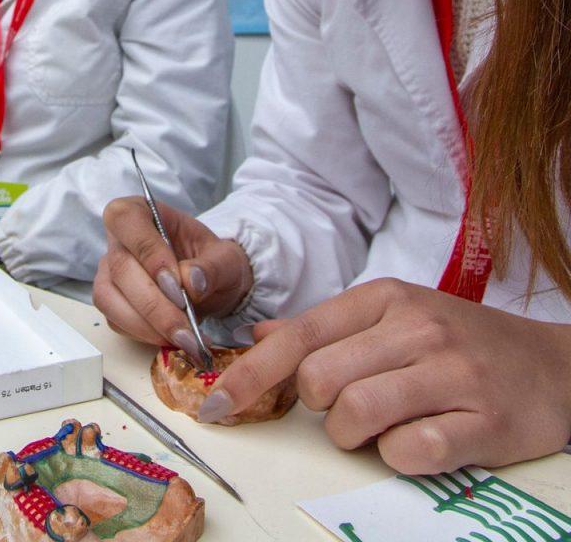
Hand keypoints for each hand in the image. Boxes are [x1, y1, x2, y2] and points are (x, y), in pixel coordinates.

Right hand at [93, 196, 252, 365]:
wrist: (212, 285)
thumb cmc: (214, 261)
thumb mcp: (226, 258)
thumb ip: (213, 265)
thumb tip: (192, 282)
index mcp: (139, 212)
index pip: (127, 221)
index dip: (149, 253)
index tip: (177, 286)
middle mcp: (118, 240)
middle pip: (120, 268)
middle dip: (154, 304)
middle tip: (187, 330)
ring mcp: (110, 272)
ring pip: (110, 298)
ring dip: (147, 325)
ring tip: (185, 340)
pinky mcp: (111, 302)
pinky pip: (116, 320)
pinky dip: (144, 335)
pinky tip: (174, 339)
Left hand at [203, 278, 570, 472]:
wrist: (553, 366)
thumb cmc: (459, 341)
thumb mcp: (392, 317)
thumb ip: (325, 328)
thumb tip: (257, 335)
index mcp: (384, 298)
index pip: (299, 335)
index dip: (250, 373)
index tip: (217, 403)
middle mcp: (415, 327)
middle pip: (318, 380)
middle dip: (319, 406)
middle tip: (351, 404)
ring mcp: (452, 372)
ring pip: (355, 416)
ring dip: (354, 434)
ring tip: (384, 423)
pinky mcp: (484, 421)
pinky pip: (408, 451)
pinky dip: (400, 456)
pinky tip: (421, 439)